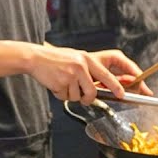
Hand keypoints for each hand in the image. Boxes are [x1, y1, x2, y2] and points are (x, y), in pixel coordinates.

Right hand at [26, 46, 145, 104]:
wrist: (35, 58)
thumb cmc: (56, 59)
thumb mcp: (76, 58)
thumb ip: (88, 70)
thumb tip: (99, 86)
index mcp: (86, 59)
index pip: (106, 75)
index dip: (115, 86)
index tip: (121, 94)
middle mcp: (80, 66)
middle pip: (92, 92)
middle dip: (89, 99)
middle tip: (85, 99)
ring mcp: (70, 75)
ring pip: (78, 97)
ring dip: (71, 95)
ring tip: (63, 83)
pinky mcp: (60, 83)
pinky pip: (65, 97)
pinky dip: (60, 95)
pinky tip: (55, 84)